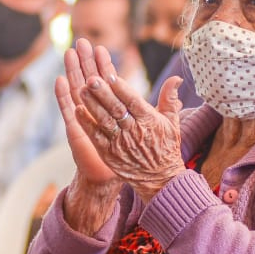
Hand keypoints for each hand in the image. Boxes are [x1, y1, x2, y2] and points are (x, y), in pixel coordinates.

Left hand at [66, 39, 186, 200]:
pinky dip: (86, 124)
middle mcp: (134, 131)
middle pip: (116, 110)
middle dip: (103, 94)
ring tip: (81, 89)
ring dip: (92, 105)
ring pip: (104, 121)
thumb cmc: (166, 146)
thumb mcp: (172, 123)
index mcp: (149, 121)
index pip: (134, 102)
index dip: (122, 89)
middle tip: (91, 79)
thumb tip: (176, 78)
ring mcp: (120, 143)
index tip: (111, 75)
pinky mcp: (109, 153)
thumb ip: (170, 99)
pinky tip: (78, 110)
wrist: (160, 178)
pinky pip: (96, 136)